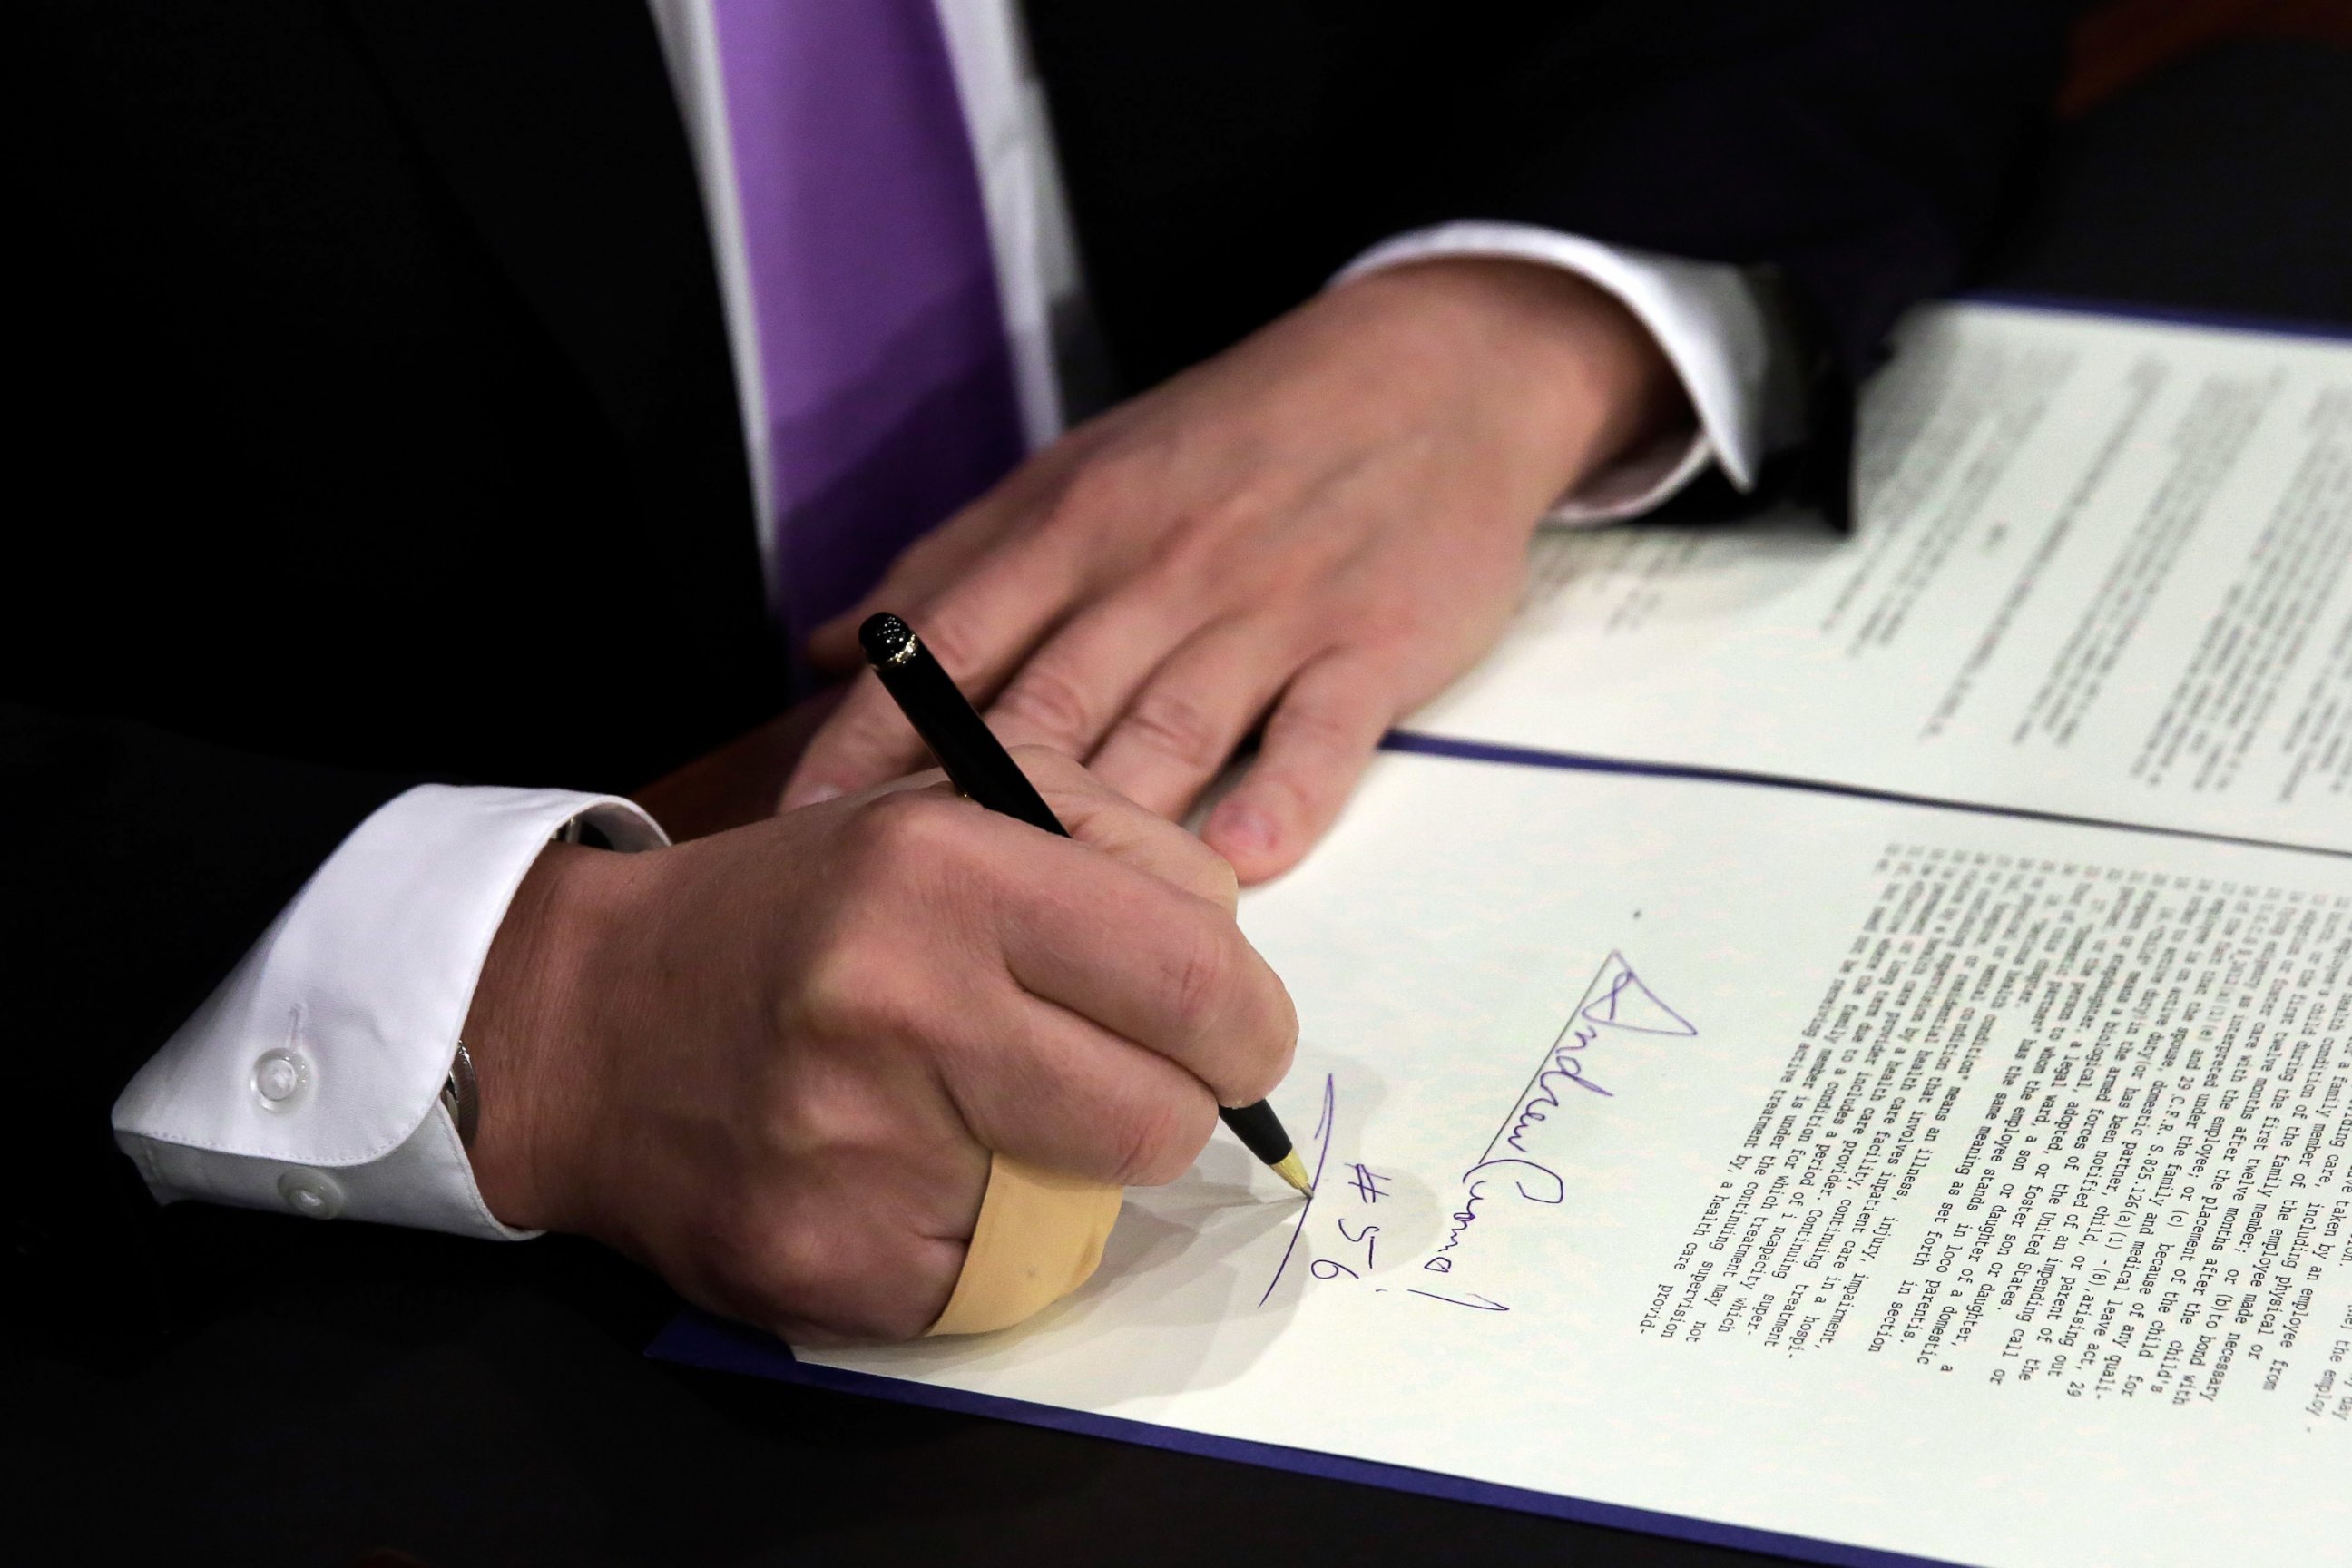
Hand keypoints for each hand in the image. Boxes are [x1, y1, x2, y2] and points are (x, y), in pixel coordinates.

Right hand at [460, 748, 1296, 1344]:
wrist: (587, 1025)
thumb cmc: (806, 912)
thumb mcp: (954, 810)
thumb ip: (1122, 855)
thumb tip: (1236, 974)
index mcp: (945, 869)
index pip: (1197, 981)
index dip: (1244, 1026)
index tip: (1228, 1036)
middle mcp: (896, 1004)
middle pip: (1163, 1122)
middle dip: (1165, 1108)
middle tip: (1109, 1078)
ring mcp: (853, 1151)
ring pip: (1087, 1212)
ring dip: (1068, 1174)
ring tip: (981, 1112)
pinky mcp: (826, 1266)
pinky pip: (997, 1282)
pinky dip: (983, 1239)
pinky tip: (908, 1172)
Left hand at [783, 257, 1681, 879]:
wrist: (1430, 373)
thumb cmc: (1236, 440)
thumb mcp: (1082, 471)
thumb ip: (958, 566)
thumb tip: (823, 649)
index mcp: (1074, 529)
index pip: (948, 647)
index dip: (869, 742)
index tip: (805, 830)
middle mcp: (1157, 572)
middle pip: (1046, 708)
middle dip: (966, 815)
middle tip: (909, 913)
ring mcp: (1267, 610)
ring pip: (1168, 731)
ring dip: (1107, 828)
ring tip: (1050, 926)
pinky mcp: (1370, 644)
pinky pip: (1316, 732)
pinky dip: (1278, 796)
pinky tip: (1239, 862)